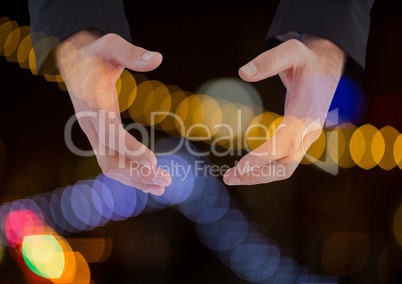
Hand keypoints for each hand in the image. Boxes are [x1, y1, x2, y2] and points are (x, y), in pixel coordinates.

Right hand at [56, 30, 170, 194]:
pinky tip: (150, 177)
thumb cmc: (96, 53)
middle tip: (166, 179)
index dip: (130, 149)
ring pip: (111, 166)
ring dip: (136, 178)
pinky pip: (114, 160)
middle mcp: (90, 123)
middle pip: (109, 160)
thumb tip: (158, 58)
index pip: (110, 134)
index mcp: (92, 104)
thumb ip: (130, 53)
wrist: (75, 60)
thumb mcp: (110, 44)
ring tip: (163, 184)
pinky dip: (131, 171)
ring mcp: (93, 132)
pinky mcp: (100, 135)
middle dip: (136, 173)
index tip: (153, 161)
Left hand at [224, 35, 345, 184]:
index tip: (241, 166)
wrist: (328, 66)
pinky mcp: (301, 138)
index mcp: (307, 113)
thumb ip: (270, 60)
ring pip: (285, 167)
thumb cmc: (308, 59)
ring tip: (232, 176)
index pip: (285, 143)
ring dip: (259, 175)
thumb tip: (243, 72)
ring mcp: (307, 137)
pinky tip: (247, 167)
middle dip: (257, 175)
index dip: (263, 157)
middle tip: (228, 177)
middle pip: (285, 165)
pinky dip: (266, 168)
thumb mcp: (292, 50)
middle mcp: (309, 131)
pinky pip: (284, 161)